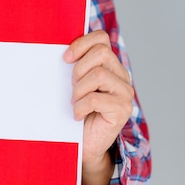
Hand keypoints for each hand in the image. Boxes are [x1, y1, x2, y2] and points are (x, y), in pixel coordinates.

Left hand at [64, 31, 133, 184]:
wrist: (84, 145)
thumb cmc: (76, 113)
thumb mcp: (74, 86)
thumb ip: (74, 67)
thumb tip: (59, 50)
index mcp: (110, 65)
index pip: (101, 38)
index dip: (81, 43)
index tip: (65, 58)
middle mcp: (121, 76)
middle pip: (101, 52)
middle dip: (79, 68)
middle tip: (71, 86)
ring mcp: (125, 93)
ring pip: (99, 74)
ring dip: (79, 89)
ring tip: (75, 102)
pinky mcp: (122, 110)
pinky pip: (96, 98)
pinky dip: (81, 106)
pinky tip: (78, 115)